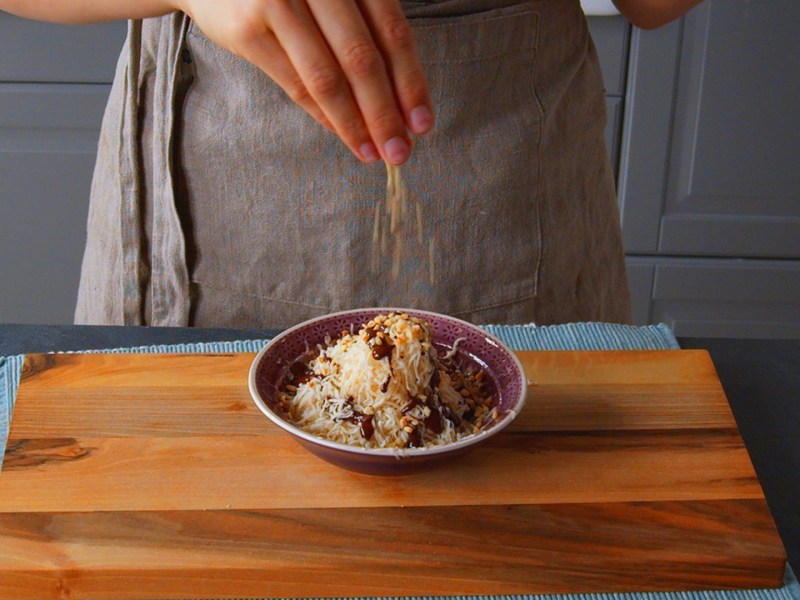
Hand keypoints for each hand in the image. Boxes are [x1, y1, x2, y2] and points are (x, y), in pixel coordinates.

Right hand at [176, 0, 434, 164]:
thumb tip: (400, 101)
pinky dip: (324, 115)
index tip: (422, 123)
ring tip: (373, 152)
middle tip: (400, 151)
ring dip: (355, 123)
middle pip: (362, 60)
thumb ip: (364, 30)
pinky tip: (344, 135)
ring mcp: (278, 0)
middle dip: (385, 113)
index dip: (410, 83)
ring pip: (327, 77)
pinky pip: (295, 84)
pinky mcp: (248, 28)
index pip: (392, 32)